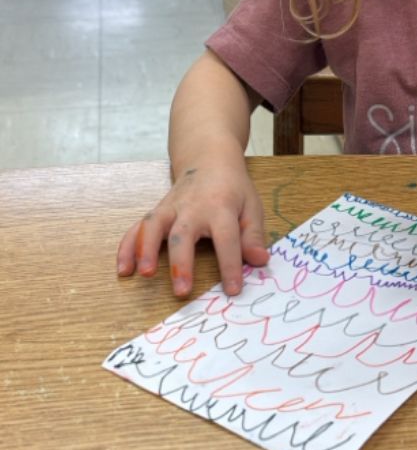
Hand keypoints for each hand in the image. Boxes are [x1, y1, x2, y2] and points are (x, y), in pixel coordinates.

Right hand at [116, 164, 268, 298]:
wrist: (208, 159)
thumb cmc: (233, 188)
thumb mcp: (252, 206)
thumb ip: (254, 235)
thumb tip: (260, 261)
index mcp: (220, 208)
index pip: (227, 238)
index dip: (230, 265)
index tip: (233, 290)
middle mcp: (192, 208)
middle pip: (182, 234)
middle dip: (180, 262)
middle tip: (181, 291)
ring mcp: (171, 208)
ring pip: (153, 226)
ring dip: (145, 250)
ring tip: (143, 274)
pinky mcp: (157, 211)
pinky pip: (137, 228)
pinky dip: (127, 247)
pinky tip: (123, 269)